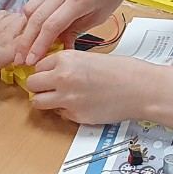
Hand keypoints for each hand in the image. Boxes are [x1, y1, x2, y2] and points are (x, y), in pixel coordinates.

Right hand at [16, 0, 142, 64]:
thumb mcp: (100, 15)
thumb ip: (77, 30)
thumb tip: (61, 46)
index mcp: (78, 0)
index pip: (50, 26)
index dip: (38, 46)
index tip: (31, 61)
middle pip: (35, 18)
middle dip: (26, 41)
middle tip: (19, 59)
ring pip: (30, 7)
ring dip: (26, 28)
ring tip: (25, 45)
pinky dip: (32, 15)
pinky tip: (34, 27)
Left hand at [27, 51, 149, 123]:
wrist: (140, 88)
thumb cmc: (122, 71)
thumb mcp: (89, 57)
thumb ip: (68, 64)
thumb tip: (53, 72)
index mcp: (66, 59)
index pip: (38, 65)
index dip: (44, 71)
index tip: (48, 75)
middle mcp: (62, 78)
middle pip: (32, 84)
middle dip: (39, 86)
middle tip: (49, 87)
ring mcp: (67, 99)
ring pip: (38, 102)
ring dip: (45, 101)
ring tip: (58, 98)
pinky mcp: (75, 116)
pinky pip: (59, 114)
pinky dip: (65, 111)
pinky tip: (79, 105)